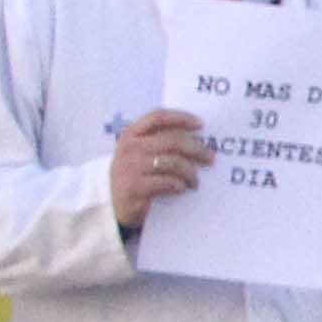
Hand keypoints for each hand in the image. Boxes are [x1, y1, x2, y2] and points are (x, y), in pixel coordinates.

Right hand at [109, 108, 208, 227]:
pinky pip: (166, 182)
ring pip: (173, 162)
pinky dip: (179, 185)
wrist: (111, 205)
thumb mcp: (138, 153)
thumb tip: (197, 139)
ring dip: (190, 172)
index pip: (158, 117)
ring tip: (195, 181)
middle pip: (172, 140)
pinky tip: (182, 188)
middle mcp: (130, 148)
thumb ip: (158, 142)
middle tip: (210, 158)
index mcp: (131, 134)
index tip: (201, 124)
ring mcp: (131, 167)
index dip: (181, 118)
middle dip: (196, 149)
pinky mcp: (134, 188)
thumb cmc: (133, 175)